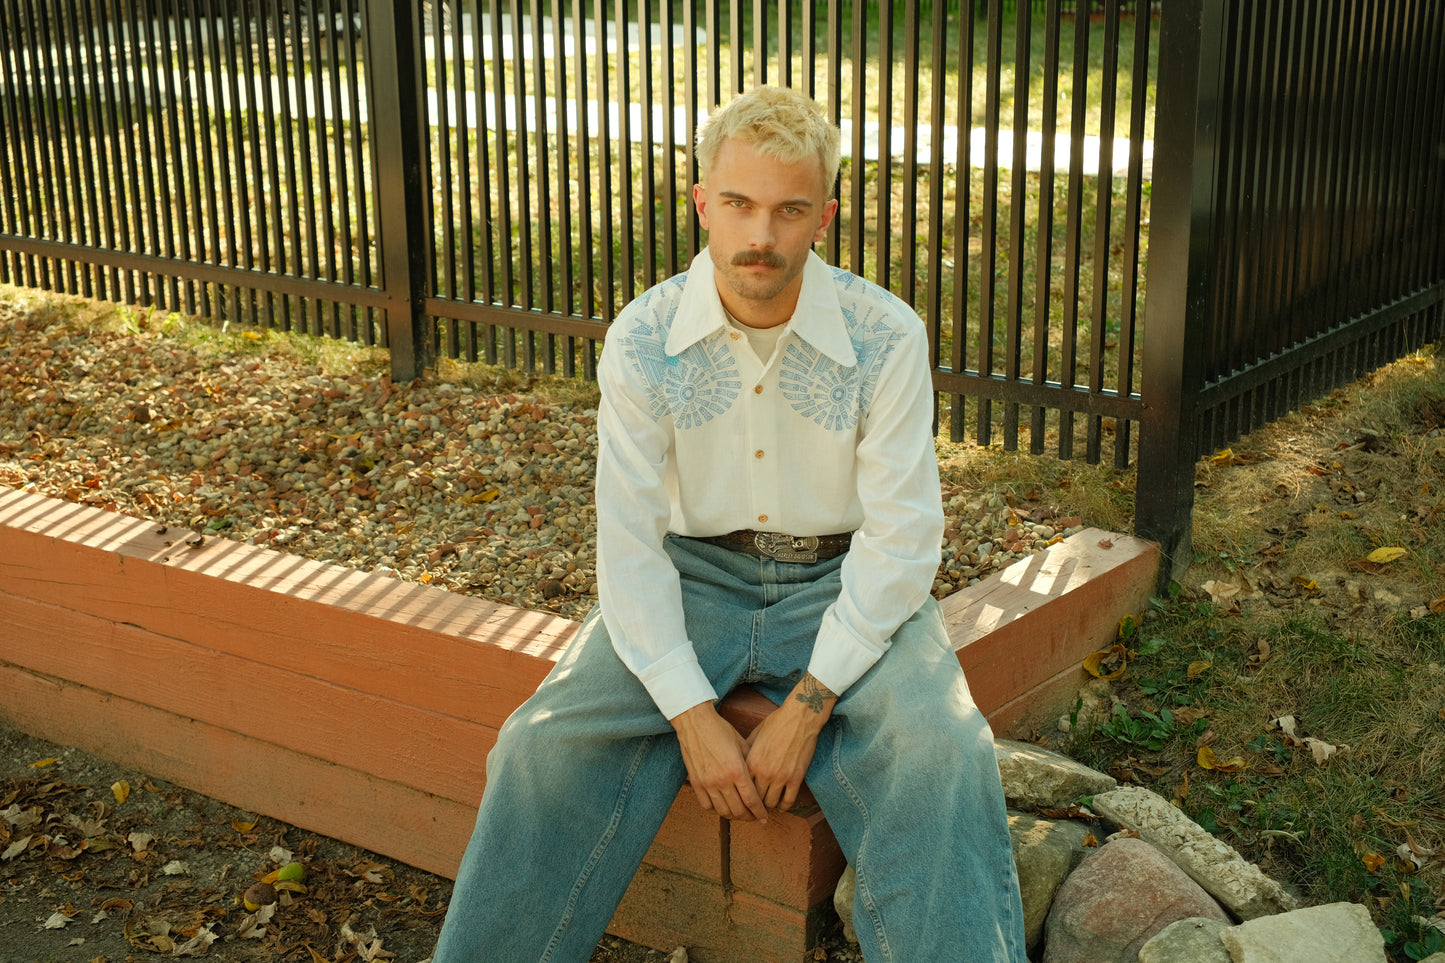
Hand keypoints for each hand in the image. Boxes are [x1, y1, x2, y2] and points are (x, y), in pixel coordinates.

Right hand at [671, 702, 769, 821]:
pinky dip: (715, 809)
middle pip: (738, 810)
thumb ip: (750, 764)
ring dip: (733, 816)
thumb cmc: (720, 730)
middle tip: (753, 816)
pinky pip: (706, 805)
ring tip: (739, 813)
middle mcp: (722, 780)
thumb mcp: (741, 744)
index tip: (764, 818)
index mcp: (737, 770)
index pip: (752, 800)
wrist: (695, 722)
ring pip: (723, 811)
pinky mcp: (696, 782)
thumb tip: (759, 779)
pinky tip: (722, 805)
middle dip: (748, 817)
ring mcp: (707, 783)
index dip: (760, 812)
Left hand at [744, 675, 836, 812]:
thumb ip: (746, 753)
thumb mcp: (754, 736)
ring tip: (768, 805)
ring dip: (769, 806)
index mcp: (750, 762)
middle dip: (755, 805)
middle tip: (755, 807)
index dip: (742, 796)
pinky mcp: (796, 778)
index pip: (742, 789)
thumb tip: (738, 765)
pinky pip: (789, 801)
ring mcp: (781, 776)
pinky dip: (784, 806)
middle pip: (755, 800)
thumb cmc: (776, 723)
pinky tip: (782, 805)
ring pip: (771, 803)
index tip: (743, 799)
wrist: (799, 717)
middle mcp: (763, 772)